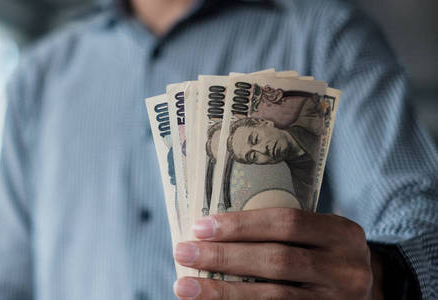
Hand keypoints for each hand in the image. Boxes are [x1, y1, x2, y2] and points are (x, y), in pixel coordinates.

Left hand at [173, 208, 379, 299]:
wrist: (369, 295)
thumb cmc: (324, 257)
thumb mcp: (319, 236)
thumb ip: (280, 232)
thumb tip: (209, 231)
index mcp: (341, 234)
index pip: (286, 222)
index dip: (240, 225)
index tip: (199, 227)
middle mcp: (345, 269)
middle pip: (276, 260)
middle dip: (223, 256)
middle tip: (182, 252)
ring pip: (273, 297)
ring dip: (222, 292)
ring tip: (185, 287)